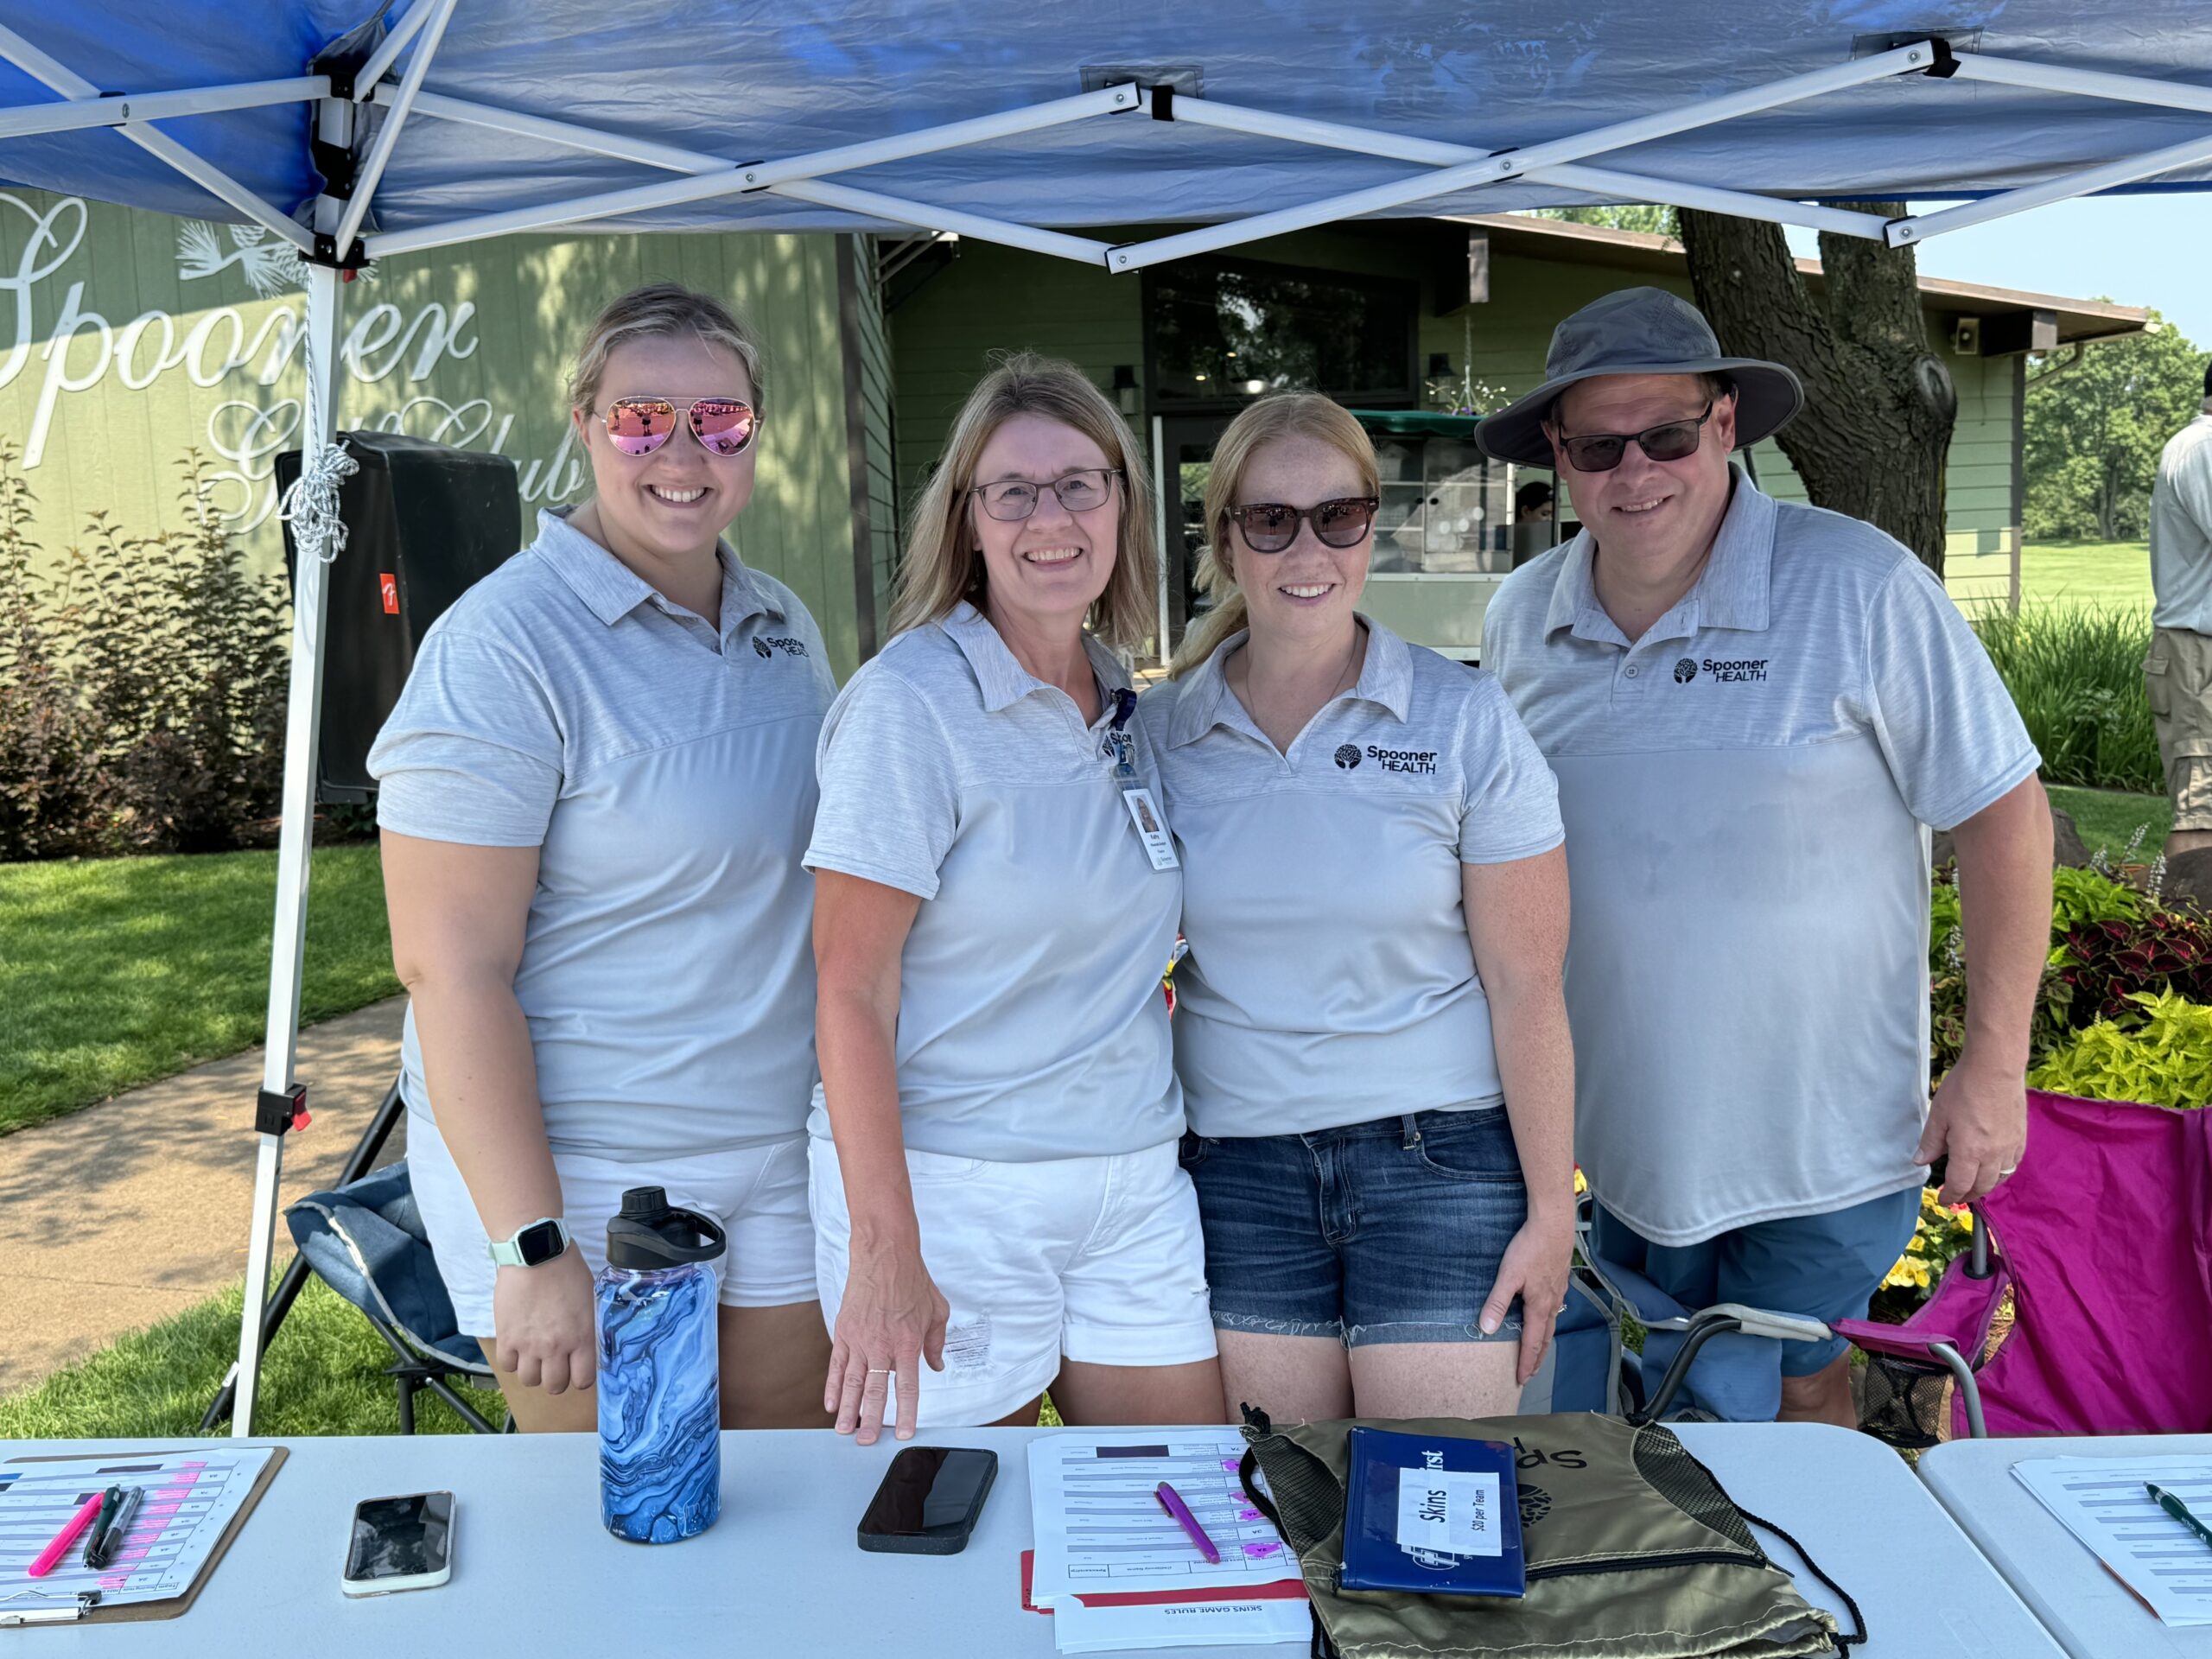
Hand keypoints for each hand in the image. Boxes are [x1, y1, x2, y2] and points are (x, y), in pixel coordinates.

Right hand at [490, 1247, 596, 1393]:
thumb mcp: (590, 1298)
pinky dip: (512, 1360)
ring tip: (534, 1356)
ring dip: (533, 1371)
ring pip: (529, 1380)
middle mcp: (556, 1347)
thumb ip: (588, 1326)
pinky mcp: (507, 1337)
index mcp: (581, 1337)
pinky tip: (517, 1346)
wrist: (535, 1254)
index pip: (583, 1380)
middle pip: (555, 1386)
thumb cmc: (566, 1269)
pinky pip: (507, 1366)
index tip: (577, 1369)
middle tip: (555, 1365)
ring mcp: (529, 1345)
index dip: (580, 1377)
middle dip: (556, 1378)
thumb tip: (588, 1342)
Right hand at [825, 1243, 947, 1444]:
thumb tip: (937, 1366)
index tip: (905, 1432)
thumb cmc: (913, 1280)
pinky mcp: (844, 1331)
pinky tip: (832, 1403)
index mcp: (908, 1343)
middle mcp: (883, 1345)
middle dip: (872, 1420)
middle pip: (876, 1391)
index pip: (908, 1387)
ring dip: (849, 1409)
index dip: (906, 1414)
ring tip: (845, 1431)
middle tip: (867, 1441)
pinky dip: (834, 1386)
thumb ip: (936, 1342)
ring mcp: (860, 1339)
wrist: (885, 1254)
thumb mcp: (938, 1310)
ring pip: (853, 1382)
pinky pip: (837, 1365)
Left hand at [1482, 1211, 1575, 1386]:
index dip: (1526, 1363)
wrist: (1553, 1225)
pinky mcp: (1560, 1278)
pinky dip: (1549, 1321)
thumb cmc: (1530, 1248)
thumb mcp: (1508, 1276)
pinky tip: (1545, 1315)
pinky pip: (1555, 1308)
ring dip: (1544, 1340)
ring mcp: (1558, 1291)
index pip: (1532, 1343)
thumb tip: (1486, 1329)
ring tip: (1538, 1349)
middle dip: (1538, 1357)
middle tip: (1531, 1373)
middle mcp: (1552, 1303)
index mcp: (1539, 1307)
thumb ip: (1497, 1303)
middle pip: (1546, 1338)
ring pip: (1552, 1323)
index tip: (1521, 1379)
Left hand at [1917, 1053, 2026, 1205]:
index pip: (1960, 1184)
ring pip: (2001, 1178)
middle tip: (1957, 1195)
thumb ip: (1931, 1142)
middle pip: (1982, 1186)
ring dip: (1986, 1186)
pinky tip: (1995, 1168)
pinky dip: (2003, 1172)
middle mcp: (1993, 1155)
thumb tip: (1921, 1162)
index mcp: (1969, 1152)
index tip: (1943, 1199)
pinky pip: (2013, 1164)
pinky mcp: (2021, 1137)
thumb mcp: (1939, 1115)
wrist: (1996, 1069)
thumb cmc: (1964, 1088)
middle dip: (1968, 1194)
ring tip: (1975, 1186)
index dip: (1950, 1195)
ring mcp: (2010, 1147)